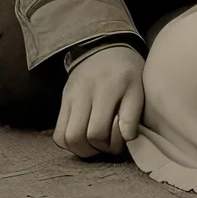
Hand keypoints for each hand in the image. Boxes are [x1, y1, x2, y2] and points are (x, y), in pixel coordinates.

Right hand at [53, 45, 144, 159]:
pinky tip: (84, 137)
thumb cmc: (126, 71)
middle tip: (108, 143)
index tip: (123, 139)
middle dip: (94, 149)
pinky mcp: (62, 101)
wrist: (104, 47)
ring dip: (80, 149)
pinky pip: (58, 133)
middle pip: (77, 137)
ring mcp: (69, 97)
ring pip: (64, 138)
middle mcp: (83, 92)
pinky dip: (69, 143)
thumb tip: (127, 139)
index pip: (97, 131)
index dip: (111, 144)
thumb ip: (132, 114)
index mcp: (107, 88)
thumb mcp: (138, 87)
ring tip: (96, 143)